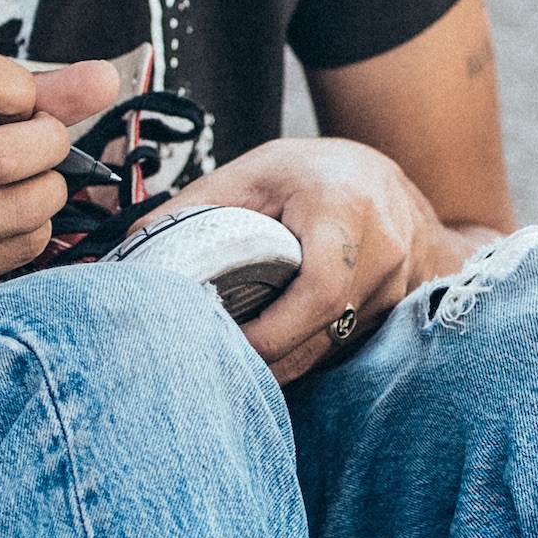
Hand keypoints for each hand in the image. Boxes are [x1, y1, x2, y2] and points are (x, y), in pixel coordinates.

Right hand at [0, 47, 134, 357]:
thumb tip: (99, 79)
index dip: (21, 85)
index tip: (23, 100)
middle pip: (9, 150)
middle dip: (50, 141)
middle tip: (42, 142)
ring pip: (26, 206)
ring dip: (50, 189)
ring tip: (30, 183)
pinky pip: (20, 248)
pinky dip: (35, 228)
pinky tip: (9, 222)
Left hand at [172, 134, 430, 384]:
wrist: (379, 179)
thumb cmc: (311, 173)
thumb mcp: (250, 175)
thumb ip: (193, 210)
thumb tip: (135, 249)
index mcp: (345, 212)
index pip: (317, 294)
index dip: (271, 334)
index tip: (224, 344)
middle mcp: (385, 255)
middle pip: (324, 335)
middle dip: (268, 360)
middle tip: (216, 363)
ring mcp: (402, 287)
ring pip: (335, 350)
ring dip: (287, 359)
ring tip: (243, 351)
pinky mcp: (401, 312)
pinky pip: (348, 348)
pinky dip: (308, 351)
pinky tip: (281, 341)